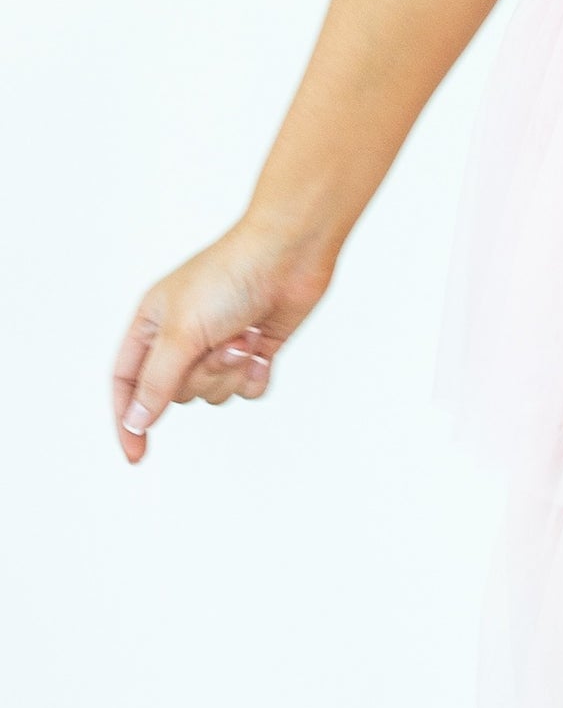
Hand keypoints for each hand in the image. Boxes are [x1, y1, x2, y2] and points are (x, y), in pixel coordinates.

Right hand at [110, 220, 332, 463]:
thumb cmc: (231, 275)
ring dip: (230, 371)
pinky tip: (262, 345)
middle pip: (175, 392)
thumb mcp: (181, 332)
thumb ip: (156, 382)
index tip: (136, 454)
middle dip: (200, 376)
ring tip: (243, 336)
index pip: (127, 382)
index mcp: (151, 324)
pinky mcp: (253, 351)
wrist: (290, 253)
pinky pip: (246, 389)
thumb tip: (136, 422)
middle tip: (217, 344)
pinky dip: (255, 373)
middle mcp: (182, 336)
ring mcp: (219, 345)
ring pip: (213, 393)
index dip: (128, 419)